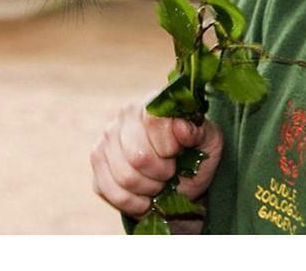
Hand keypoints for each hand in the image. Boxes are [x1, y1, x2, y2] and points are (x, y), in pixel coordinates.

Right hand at [90, 101, 223, 219]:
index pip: (153, 122)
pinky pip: (110, 191)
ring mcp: (107, 137)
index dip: (169, 147)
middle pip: (138, 156)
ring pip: (124, 177)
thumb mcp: (207, 142)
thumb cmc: (194, 155)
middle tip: (170, 173)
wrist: (180, 178)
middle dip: (161, 174)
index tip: (178, 154)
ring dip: (148, 189)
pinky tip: (143, 196)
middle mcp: (124, 115)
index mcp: (152, 103)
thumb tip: (182, 127)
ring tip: (158, 184)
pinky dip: (133, 203)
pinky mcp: (97, 161)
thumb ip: (198, 131)